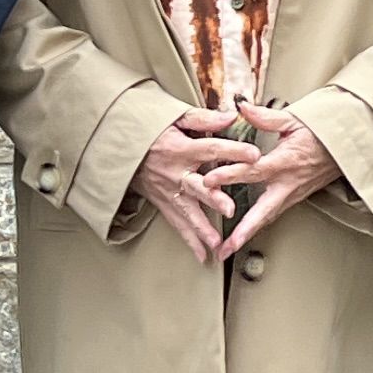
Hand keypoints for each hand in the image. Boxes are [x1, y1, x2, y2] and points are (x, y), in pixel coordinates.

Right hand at [132, 99, 253, 260]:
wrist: (118, 145)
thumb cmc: (149, 129)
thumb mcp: (173, 116)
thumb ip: (203, 118)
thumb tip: (230, 116)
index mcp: (181, 148)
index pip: (212, 149)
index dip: (233, 151)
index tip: (254, 155)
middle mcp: (175, 172)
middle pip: (197, 186)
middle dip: (214, 199)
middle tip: (230, 209)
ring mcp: (168, 190)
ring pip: (187, 211)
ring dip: (201, 228)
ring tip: (215, 243)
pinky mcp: (162, 203)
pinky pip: (176, 224)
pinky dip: (189, 240)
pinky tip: (202, 255)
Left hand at [201, 102, 344, 258]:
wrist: (351, 146)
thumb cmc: (324, 132)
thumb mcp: (295, 119)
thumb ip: (264, 116)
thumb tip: (240, 106)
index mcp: (286, 161)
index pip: (253, 170)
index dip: (230, 174)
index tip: (209, 180)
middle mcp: (289, 182)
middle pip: (263, 212)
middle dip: (243, 231)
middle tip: (224, 247)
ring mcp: (294, 193)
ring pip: (268, 218)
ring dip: (248, 234)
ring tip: (227, 249)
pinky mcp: (296, 197)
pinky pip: (274, 213)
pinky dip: (258, 224)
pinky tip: (244, 232)